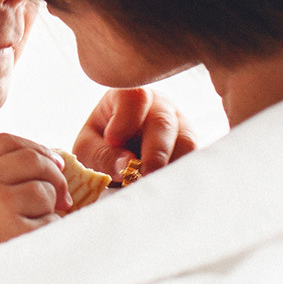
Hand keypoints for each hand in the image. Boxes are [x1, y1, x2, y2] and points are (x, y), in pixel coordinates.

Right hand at [0, 133, 71, 283]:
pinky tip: (32, 242)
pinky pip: (49, 221)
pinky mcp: (13, 232)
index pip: (5, 141)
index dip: (35, 148)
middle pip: (31, 159)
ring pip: (43, 189)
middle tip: (62, 193)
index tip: (52, 162)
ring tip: (35, 223)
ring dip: (50, 206)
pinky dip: (49, 230)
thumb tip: (41, 158)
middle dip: (53, 174)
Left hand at [73, 87, 196, 181]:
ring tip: (154, 185)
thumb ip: (102, 155)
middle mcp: (158, 106)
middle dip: (155, 150)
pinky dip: (181, 174)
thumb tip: (127, 163)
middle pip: (163, 121)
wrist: (116, 159)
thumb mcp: (88, 149)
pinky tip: (167, 187)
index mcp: (128, 97)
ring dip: (171, 165)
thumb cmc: (100, 146)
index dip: (126, 117)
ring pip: (186, 140)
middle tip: (144, 173)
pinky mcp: (190, 147)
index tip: (112, 140)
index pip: (135, 97)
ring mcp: (179, 124)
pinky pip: (194, 159)